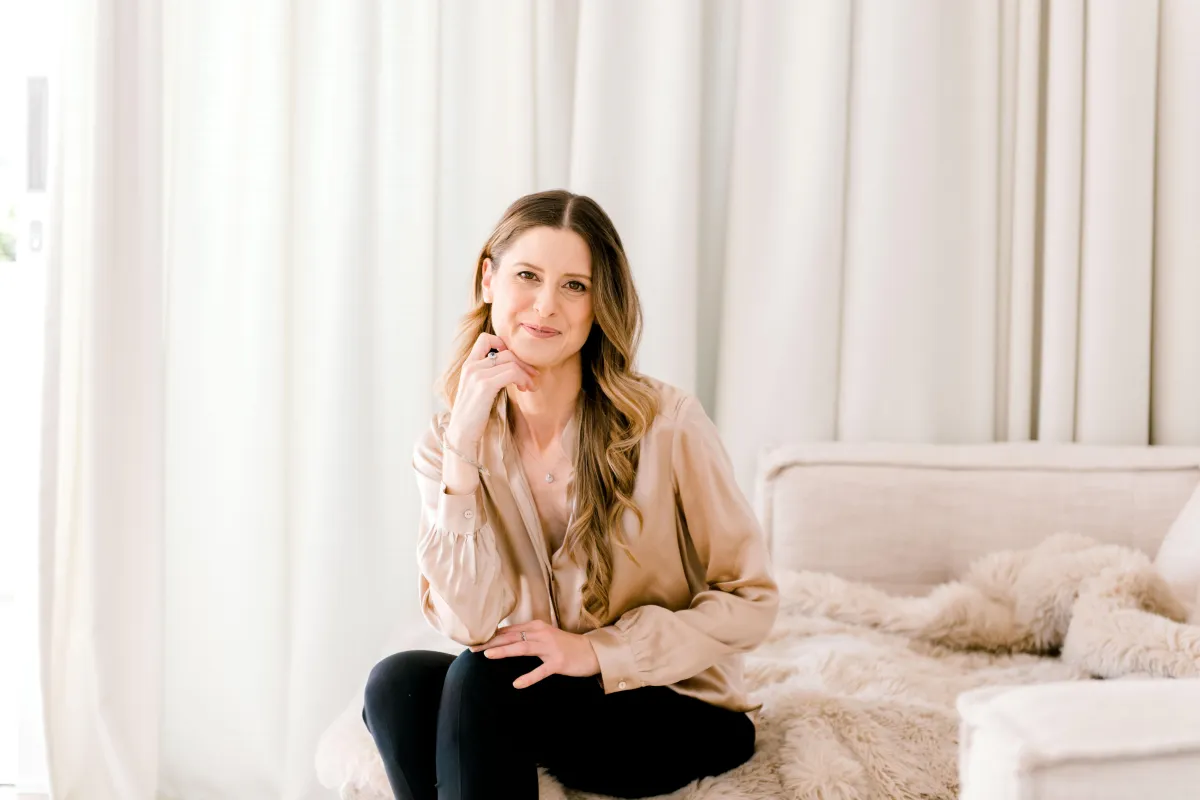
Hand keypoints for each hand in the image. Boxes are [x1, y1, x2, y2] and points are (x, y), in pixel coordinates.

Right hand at [445, 333, 538, 446]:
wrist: (462, 434)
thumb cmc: (474, 416)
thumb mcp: (478, 390)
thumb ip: (489, 376)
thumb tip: (512, 369)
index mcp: (468, 365)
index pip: (485, 338)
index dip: (504, 345)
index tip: (515, 362)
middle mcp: (471, 366)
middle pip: (505, 351)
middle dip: (524, 362)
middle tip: (533, 375)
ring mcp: (477, 374)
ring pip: (511, 361)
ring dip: (526, 372)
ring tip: (530, 385)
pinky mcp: (485, 385)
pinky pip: (512, 372)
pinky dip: (523, 379)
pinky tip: (525, 388)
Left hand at [469, 620, 600, 688]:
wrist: (591, 652)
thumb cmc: (564, 646)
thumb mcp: (544, 637)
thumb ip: (526, 637)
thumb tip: (503, 639)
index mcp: (536, 627)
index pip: (509, 631)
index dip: (491, 636)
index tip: (474, 641)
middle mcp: (542, 634)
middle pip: (512, 638)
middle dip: (491, 642)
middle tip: (473, 648)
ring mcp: (550, 648)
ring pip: (523, 649)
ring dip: (505, 651)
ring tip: (488, 655)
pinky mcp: (558, 662)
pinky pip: (541, 671)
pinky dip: (528, 677)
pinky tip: (517, 684)